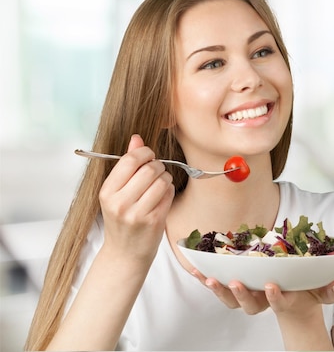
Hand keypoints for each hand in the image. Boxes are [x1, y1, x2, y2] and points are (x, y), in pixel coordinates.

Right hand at [99, 134, 174, 262]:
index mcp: (107, 192)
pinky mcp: (154, 221)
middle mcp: (120, 203)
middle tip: (156, 172)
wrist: (125, 253)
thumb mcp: (116, 192)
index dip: (145, 153)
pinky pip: (168, 194)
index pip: (130, 160)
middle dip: (157, 166)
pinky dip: (168, 191)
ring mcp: (137, 213)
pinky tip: (162, 197)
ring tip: (159, 185)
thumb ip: (127, 164)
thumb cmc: (121, 219)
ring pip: (162, 180)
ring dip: (165, 178)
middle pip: (149, 169)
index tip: (148, 156)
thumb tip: (137, 138)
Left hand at [191, 270, 333, 317]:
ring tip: (209, 278)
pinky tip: (194, 268)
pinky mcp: (236, 285)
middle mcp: (263, 300)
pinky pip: (219, 284)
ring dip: (219, 289)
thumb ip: (331, 289)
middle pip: (249, 306)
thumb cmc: (307, 288)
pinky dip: (205, 277)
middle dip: (241, 295)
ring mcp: (248, 294)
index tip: (271, 285)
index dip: (274, 297)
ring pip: (231, 299)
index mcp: (283, 299)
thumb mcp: (322, 290)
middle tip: (235, 283)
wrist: (294, 296)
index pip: (278, 302)